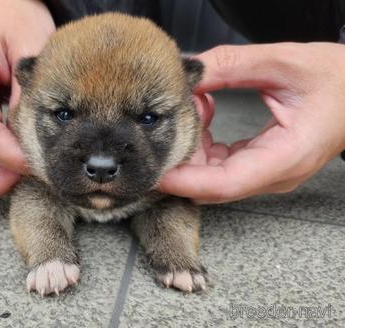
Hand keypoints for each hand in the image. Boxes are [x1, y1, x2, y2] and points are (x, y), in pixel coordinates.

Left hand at [159, 42, 343, 202]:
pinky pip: (223, 165)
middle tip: (169, 121)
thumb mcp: (282, 63)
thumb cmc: (339, 80)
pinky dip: (206, 144)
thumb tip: (189, 72)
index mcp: (286, 156)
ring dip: (193, 147)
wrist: (362, 90)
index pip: (225, 183)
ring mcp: (269, 173)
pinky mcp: (263, 165)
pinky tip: (206, 114)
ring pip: (214, 177)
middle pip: (213, 184)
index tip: (156, 171)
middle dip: (182, 158)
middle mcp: (276, 174)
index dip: (185, 181)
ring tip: (194, 107)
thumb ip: (230, 65)